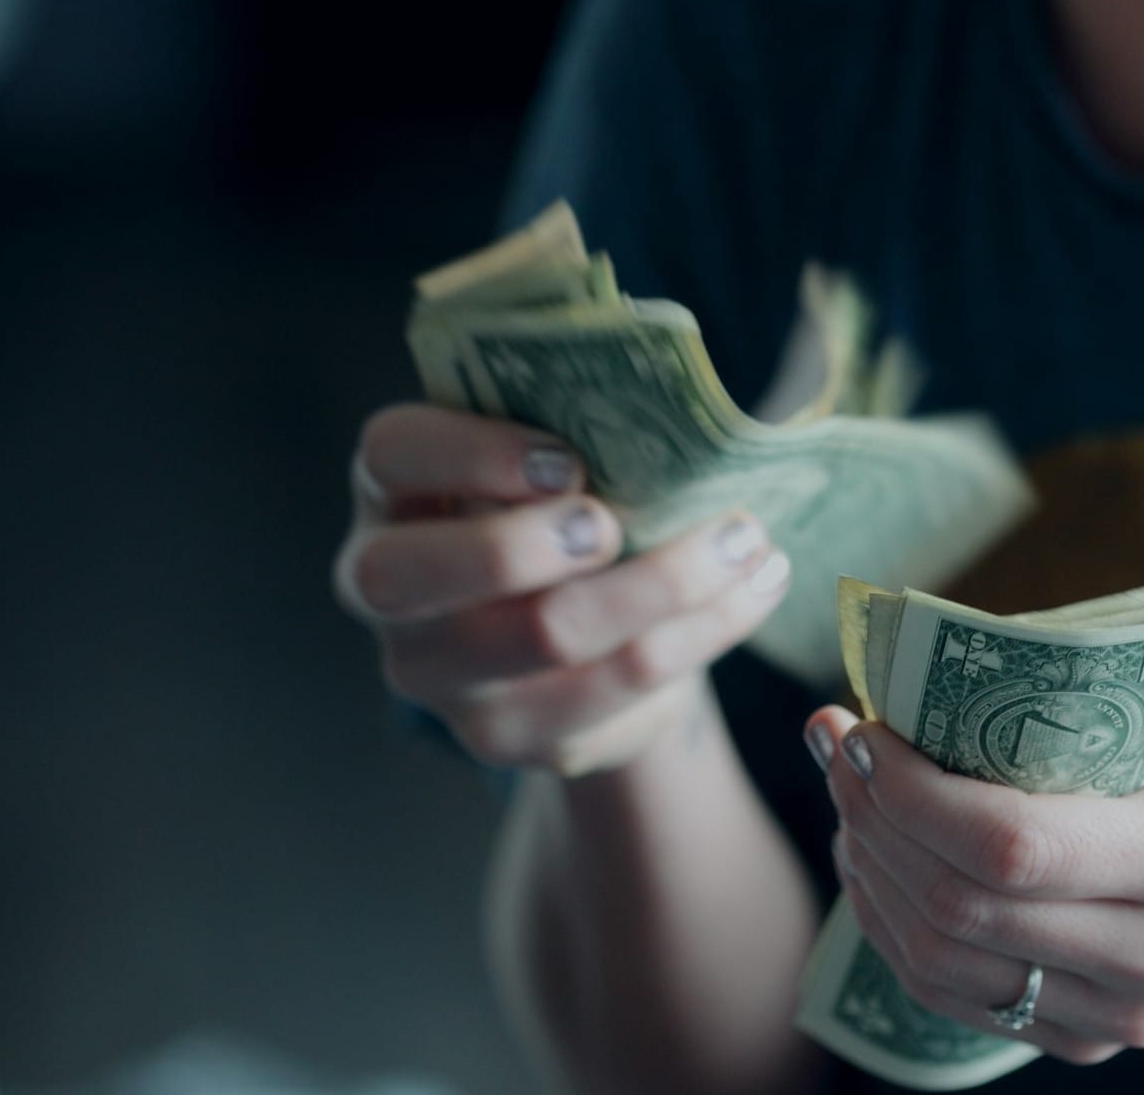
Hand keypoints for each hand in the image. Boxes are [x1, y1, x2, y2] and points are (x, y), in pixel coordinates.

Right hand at [334, 404, 791, 773]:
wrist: (583, 637)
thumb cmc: (563, 511)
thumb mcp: (550, 460)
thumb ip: (573, 428)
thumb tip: (670, 408)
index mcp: (392, 492)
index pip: (392, 455)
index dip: (471, 452)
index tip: (567, 460)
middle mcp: (389, 591)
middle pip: (421, 574)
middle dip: (528, 544)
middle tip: (617, 524)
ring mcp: (443, 677)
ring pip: (546, 635)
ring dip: (665, 582)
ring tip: (745, 540)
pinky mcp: (513, 736)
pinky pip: (619, 688)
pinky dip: (704, 630)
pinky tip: (754, 588)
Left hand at [808, 696, 1143, 1064]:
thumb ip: (1071, 707)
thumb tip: (918, 674)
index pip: (1011, 846)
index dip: (910, 792)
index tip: (863, 727)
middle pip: (961, 908)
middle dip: (872, 819)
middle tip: (836, 744)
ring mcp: (1128, 1016)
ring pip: (942, 964)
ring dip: (870, 873)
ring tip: (849, 796)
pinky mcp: (1096, 1041)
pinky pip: (959, 998)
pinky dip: (898, 927)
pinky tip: (879, 860)